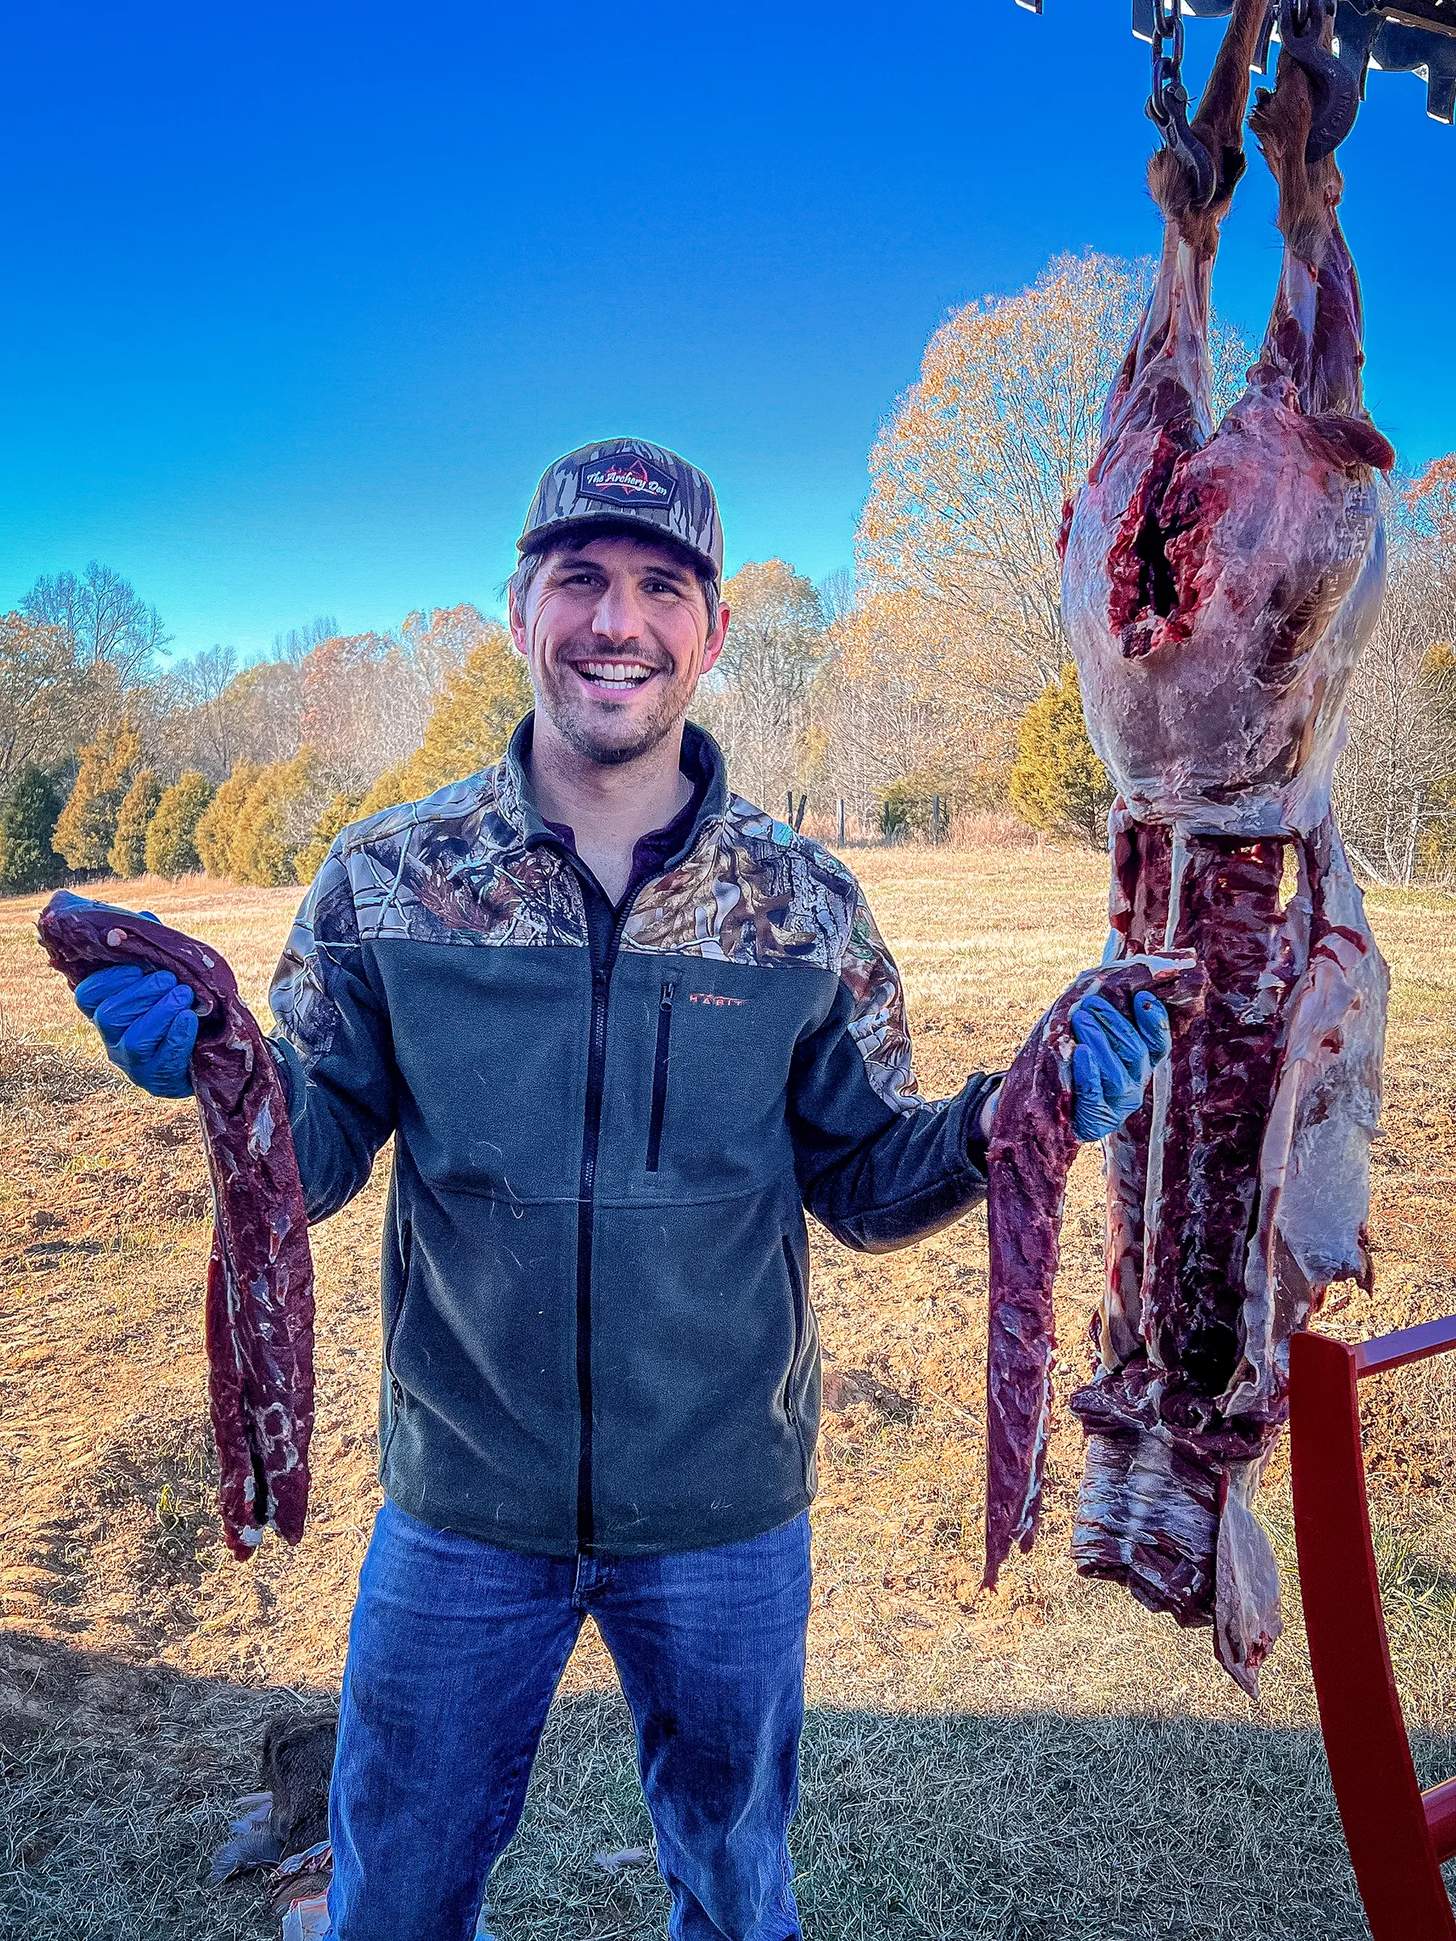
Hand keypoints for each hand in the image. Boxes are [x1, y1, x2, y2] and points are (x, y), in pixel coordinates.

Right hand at [73, 914, 198, 1098]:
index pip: (87, 995)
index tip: (137, 968)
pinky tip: (189, 1019)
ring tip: (184, 996)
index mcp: (108, 1008)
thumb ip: (152, 949)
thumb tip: (146, 918)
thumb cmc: (179, 1005)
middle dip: (141, 993)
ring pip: (133, 1039)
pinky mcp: (156, 1078)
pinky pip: (160, 1059)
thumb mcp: (165, 975)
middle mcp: (112, 1037)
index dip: (108, 980)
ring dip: (159, 1013)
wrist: (208, 1048)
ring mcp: (132, 1061)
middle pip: (109, 1016)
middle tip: (170, 980)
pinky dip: (176, 1036)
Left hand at [1068, 989, 1169, 1141]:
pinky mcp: (1097, 1118)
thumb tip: (1108, 982)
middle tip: (1092, 1003)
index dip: (1155, 1022)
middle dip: (1114, 1024)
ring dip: (1100, 1041)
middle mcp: (1136, 1084)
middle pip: (1136, 1052)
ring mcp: (1118, 1104)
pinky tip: (1079, 1051)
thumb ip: (1103, 1018)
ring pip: (1117, 1072)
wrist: (1050, 1109)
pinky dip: (1088, 1071)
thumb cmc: (1072, 1064)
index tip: (1142, 997)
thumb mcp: (1091, 1038)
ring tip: (1081, 1019)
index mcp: (1141, 1064)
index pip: (1158, 1044)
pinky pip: (1094, 1092)